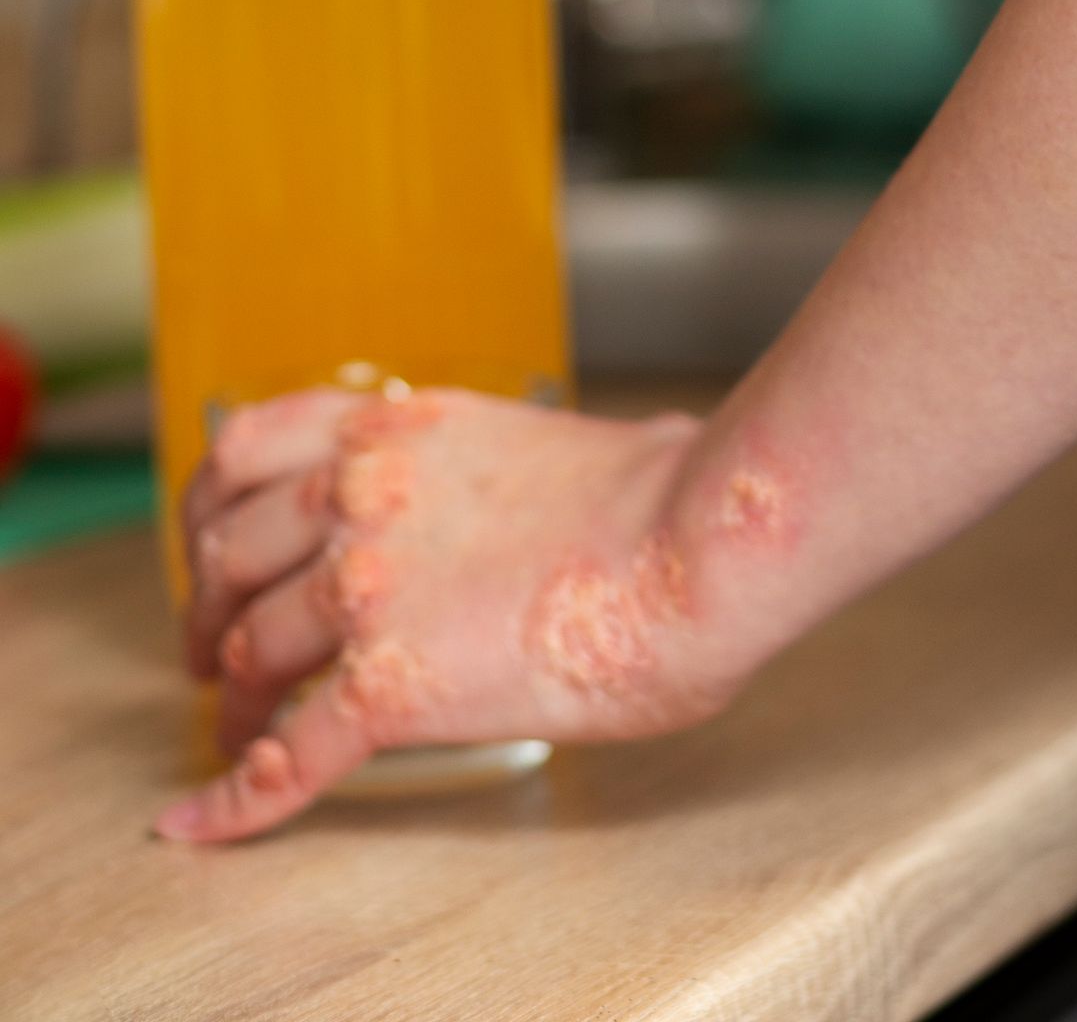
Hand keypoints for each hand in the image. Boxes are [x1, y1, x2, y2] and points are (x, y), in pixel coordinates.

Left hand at [155, 387, 742, 843]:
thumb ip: (491, 453)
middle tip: (216, 645)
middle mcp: (360, 495)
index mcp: (397, 430)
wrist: (691, 544)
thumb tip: (575, 465)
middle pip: (228, 558)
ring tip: (242, 726)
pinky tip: (209, 821)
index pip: (246, 449)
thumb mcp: (538, 435)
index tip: (212, 541)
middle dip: (210, 609)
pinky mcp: (387, 686)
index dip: (209, 507)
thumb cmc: (657, 495)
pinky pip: (286, 756)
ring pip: (250, 652)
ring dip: (234, 699)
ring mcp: (365, 589)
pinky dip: (237, 799)